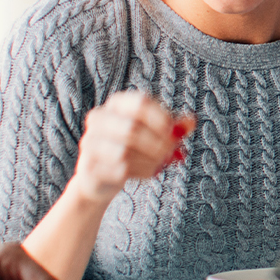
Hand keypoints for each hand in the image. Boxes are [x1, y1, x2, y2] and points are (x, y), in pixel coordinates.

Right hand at [70, 91, 195, 202]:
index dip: (161, 118)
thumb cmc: (132, 149)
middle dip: (158, 144)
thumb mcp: (155, 135)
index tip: (175, 133)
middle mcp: (99, 118)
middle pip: (132, 128)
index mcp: (117, 103)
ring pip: (124, 151)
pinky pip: (120, 170)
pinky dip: (141, 172)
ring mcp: (90, 141)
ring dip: (150, 160)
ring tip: (160, 163)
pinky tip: (146, 172)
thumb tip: (191, 122)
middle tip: (173, 153)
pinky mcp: (89, 165)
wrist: (101, 177)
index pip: (140, 102)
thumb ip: (173, 128)